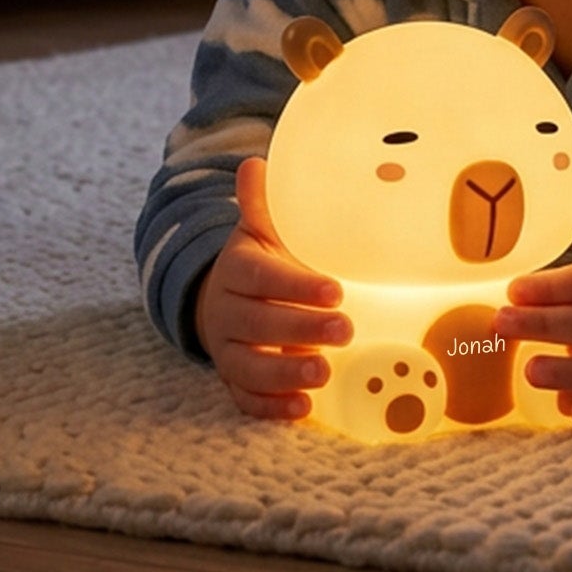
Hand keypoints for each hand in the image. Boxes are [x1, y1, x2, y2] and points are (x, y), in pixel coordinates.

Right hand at [194, 157, 351, 420]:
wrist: (225, 299)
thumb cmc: (260, 262)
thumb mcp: (261, 231)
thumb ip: (262, 204)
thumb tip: (256, 163)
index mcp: (236, 269)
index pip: (261, 278)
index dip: (295, 286)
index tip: (335, 290)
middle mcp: (225, 311)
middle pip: (258, 323)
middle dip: (301, 327)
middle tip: (346, 329)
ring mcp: (227, 350)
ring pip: (249, 366)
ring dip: (286, 371)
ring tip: (323, 371)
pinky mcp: (234, 381)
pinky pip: (246, 399)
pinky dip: (272, 407)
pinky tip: (304, 408)